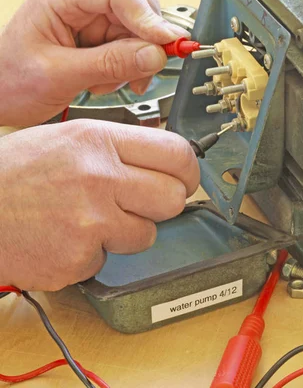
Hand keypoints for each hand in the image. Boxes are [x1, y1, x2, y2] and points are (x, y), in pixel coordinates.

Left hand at [0, 0, 189, 126]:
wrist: (0, 97)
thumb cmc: (11, 80)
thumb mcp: (59, 74)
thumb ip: (108, 64)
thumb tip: (153, 55)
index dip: (147, 17)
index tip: (167, 42)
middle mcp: (82, 4)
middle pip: (138, 9)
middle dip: (148, 42)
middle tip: (147, 69)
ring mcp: (94, 22)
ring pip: (141, 33)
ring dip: (138, 62)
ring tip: (112, 82)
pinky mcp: (102, 41)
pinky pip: (134, 51)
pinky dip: (131, 70)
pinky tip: (110, 82)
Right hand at [0, 120, 199, 290]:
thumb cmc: (15, 174)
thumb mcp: (68, 139)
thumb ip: (118, 148)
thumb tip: (163, 159)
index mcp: (99, 141)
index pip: (177, 154)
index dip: (188, 171)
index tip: (186, 179)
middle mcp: (100, 177)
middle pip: (173, 198)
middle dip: (162, 205)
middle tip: (139, 204)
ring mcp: (91, 220)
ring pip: (148, 234)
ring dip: (127, 232)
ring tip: (89, 220)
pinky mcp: (80, 257)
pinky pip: (111, 259)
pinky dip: (93, 254)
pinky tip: (66, 238)